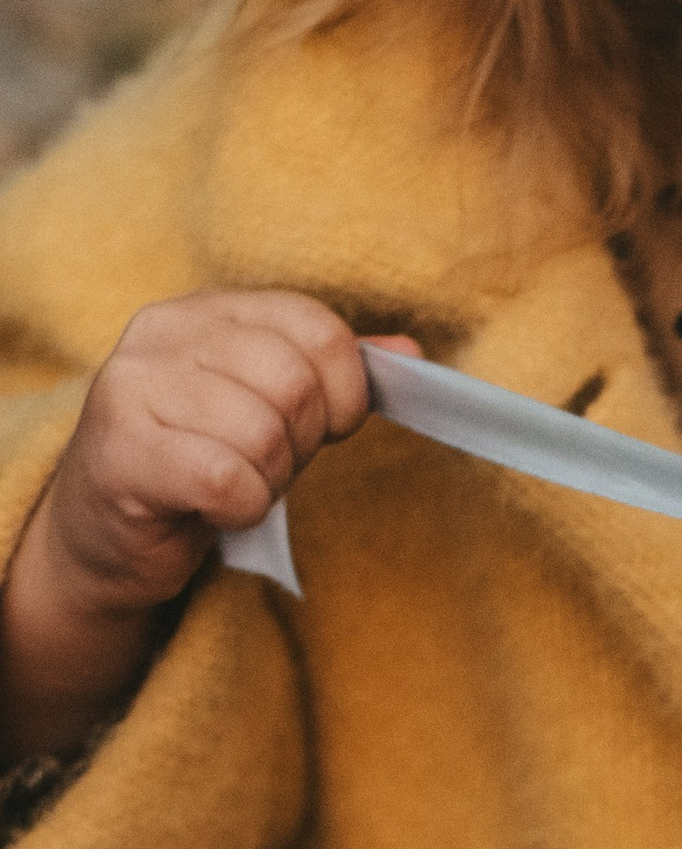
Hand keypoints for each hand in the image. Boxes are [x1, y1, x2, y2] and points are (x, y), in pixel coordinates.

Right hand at [2, 294, 407, 761]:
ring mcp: (133, 390)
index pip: (314, 325)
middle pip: (294, 381)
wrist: (105, 537)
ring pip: (263, 433)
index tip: (327, 426)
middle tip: (268, 466)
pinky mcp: (123, 454)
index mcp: (205, 312)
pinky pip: (228, 480)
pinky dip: (242, 508)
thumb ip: (332, 375)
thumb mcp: (269, 409)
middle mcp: (161, 336)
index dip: (346, 387)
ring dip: (269, 479)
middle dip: (303, 441)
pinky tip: (215, 509)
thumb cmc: (197, 466)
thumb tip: (410, 354)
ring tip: (235, 484)